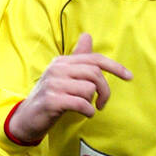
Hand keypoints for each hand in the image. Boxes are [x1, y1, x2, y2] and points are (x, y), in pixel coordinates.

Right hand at [8, 33, 132, 142]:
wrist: (26, 118)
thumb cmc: (51, 98)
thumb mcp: (63, 76)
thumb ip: (77, 59)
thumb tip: (87, 37)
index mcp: (62, 62)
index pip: (94, 59)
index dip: (115, 66)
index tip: (129, 76)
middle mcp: (57, 69)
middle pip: (95, 73)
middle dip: (105, 90)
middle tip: (102, 103)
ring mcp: (53, 84)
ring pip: (88, 89)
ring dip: (92, 102)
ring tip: (84, 107)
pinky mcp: (52, 100)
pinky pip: (81, 103)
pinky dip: (88, 111)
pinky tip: (84, 114)